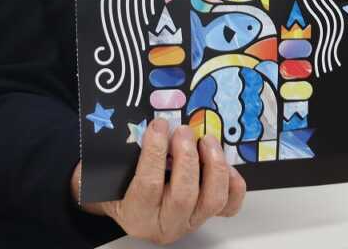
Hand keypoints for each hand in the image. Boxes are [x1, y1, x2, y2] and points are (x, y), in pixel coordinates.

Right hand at [72, 120, 246, 244]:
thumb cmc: (119, 186)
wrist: (128, 206)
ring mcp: (189, 222)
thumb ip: (130, 152)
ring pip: (212, 200)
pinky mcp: (206, 217)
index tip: (159, 126)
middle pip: (184, 195)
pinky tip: (227, 165)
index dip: (155, 151)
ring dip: (213, 166)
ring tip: (207, 140)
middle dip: (187, 157)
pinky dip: (233, 185)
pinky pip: (229, 207)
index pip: (149, 185)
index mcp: (136, 214)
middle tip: (184, 131)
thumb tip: (150, 123)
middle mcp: (165, 224)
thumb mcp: (114, 171)